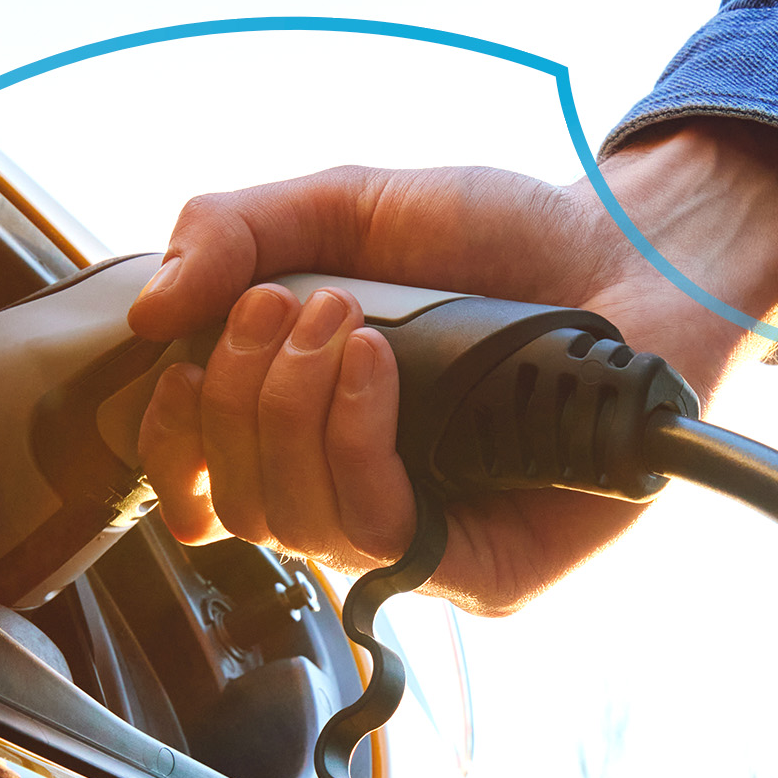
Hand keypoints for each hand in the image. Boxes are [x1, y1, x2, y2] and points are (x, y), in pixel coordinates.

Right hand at [132, 120, 777, 613]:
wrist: (631, 249)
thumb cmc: (499, 238)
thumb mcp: (345, 206)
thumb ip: (235, 232)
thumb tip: (146, 315)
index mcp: (308, 432)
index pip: (199, 487)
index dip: (167, 441)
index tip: (178, 360)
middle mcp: (358, 497)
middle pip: (233, 505)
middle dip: (237, 396)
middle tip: (289, 306)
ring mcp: (422, 539)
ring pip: (292, 527)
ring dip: (290, 411)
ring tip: (344, 322)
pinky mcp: (485, 571)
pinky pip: (379, 539)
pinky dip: (351, 445)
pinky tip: (375, 368)